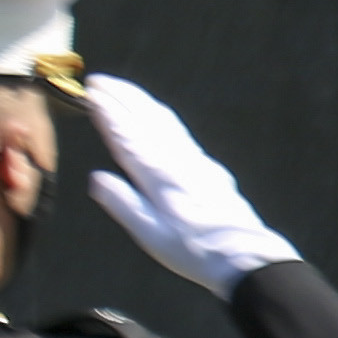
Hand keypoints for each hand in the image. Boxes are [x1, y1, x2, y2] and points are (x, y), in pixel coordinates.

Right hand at [78, 74, 297, 295]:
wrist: (246, 257)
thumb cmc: (195, 251)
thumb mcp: (151, 235)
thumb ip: (124, 204)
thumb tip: (96, 178)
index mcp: (161, 177)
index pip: (129, 137)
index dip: (109, 113)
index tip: (92, 93)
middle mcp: (179, 162)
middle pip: (148, 120)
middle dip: (123, 97)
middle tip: (99, 79)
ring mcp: (197, 162)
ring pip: (166, 122)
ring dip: (141, 101)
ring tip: (123, 89)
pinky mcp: (208, 169)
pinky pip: (179, 132)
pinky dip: (161, 116)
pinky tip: (158, 117)